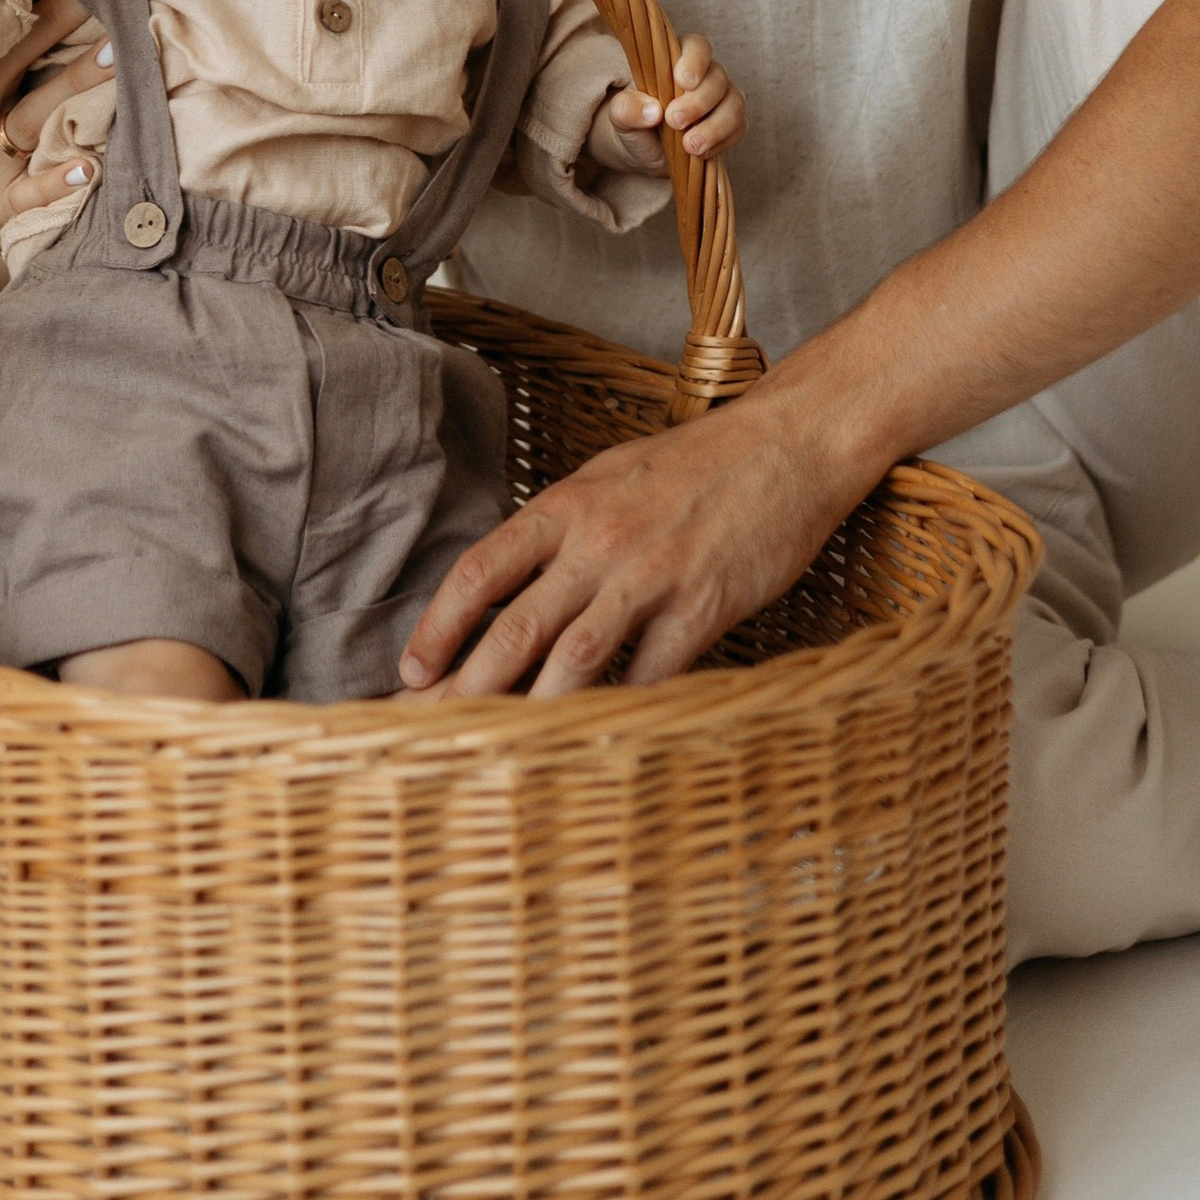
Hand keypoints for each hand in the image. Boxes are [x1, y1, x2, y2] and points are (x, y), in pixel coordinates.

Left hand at [396, 384, 850, 700]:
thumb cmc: (697, 464)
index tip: (411, 672)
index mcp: (567, 507)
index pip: (482, 571)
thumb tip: (509, 585)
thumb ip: (562, 529)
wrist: (788, 444)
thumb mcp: (611, 478)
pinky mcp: (704, 604)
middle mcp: (599, 541)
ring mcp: (652, 574)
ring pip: (575, 657)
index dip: (438, 626)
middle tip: (432, 734)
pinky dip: (624, 711)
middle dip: (468, 688)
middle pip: (517, 626)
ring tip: (500, 755)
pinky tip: (601, 741)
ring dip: (533, 710)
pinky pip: (654, 673)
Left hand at [594, 34, 742, 175]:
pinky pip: (738, 128)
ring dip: (714, 126)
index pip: (697, 47)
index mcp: (678, 58)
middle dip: (698, 102)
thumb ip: (628, 108)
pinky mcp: (730, 124)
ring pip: (734, 103)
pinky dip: (722, 142)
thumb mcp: (620, 114)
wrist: (644, 149)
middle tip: (674, 121)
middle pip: (717, 78)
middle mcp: (706, 74)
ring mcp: (722, 98)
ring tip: (690, 146)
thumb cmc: (634, 120)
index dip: (695, 61)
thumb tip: (652, 111)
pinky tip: (700, 153)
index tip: (683, 81)